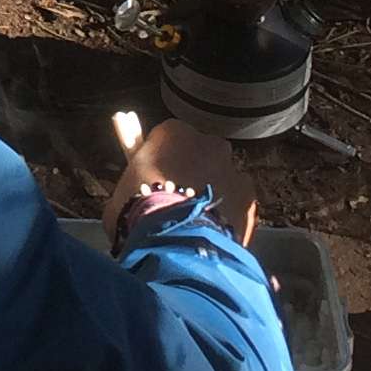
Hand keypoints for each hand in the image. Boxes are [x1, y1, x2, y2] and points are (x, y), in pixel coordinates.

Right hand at [111, 119, 258, 247]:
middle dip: (193, 174)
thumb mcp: (122, 194)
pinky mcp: (247, 194)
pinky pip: (237, 202)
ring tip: (196, 223)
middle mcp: (207, 142)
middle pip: (201, 154)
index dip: (163, 164)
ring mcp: (231, 167)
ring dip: (212, 194)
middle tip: (178, 203)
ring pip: (222, 178)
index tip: (158, 183)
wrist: (172, 237)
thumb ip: (136, 187)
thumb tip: (136, 200)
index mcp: (173, 132)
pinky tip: (213, 233)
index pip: (169, 140)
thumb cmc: (138, 210)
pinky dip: (229, 214)